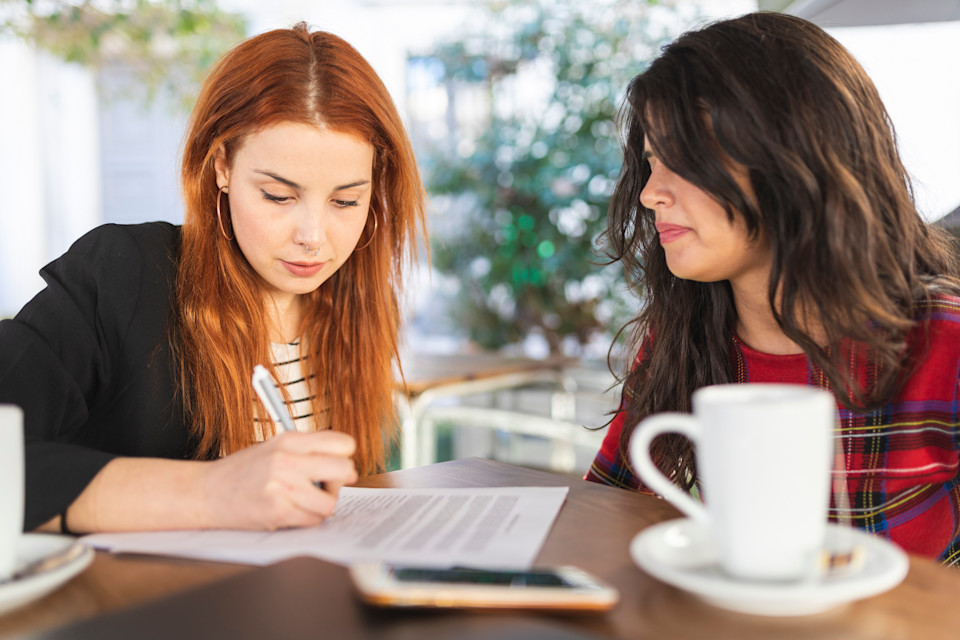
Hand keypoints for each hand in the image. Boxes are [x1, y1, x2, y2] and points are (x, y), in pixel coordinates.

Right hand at [199, 430, 358, 529]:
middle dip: (341, 481)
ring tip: (305, 500)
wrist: (205, 493)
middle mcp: (287, 460)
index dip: (345, 456)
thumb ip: (306, 450)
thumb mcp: (273, 447)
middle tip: (328, 485)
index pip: (342, 443)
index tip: (338, 464)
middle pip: (344, 469)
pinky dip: (307, 519)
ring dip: (322, 505)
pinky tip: (291, 511)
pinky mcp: (278, 512)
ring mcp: (283, 487)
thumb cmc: (242, 471)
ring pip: (331, 502)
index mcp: (290, 440)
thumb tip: (343, 459)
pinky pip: (313, 520)